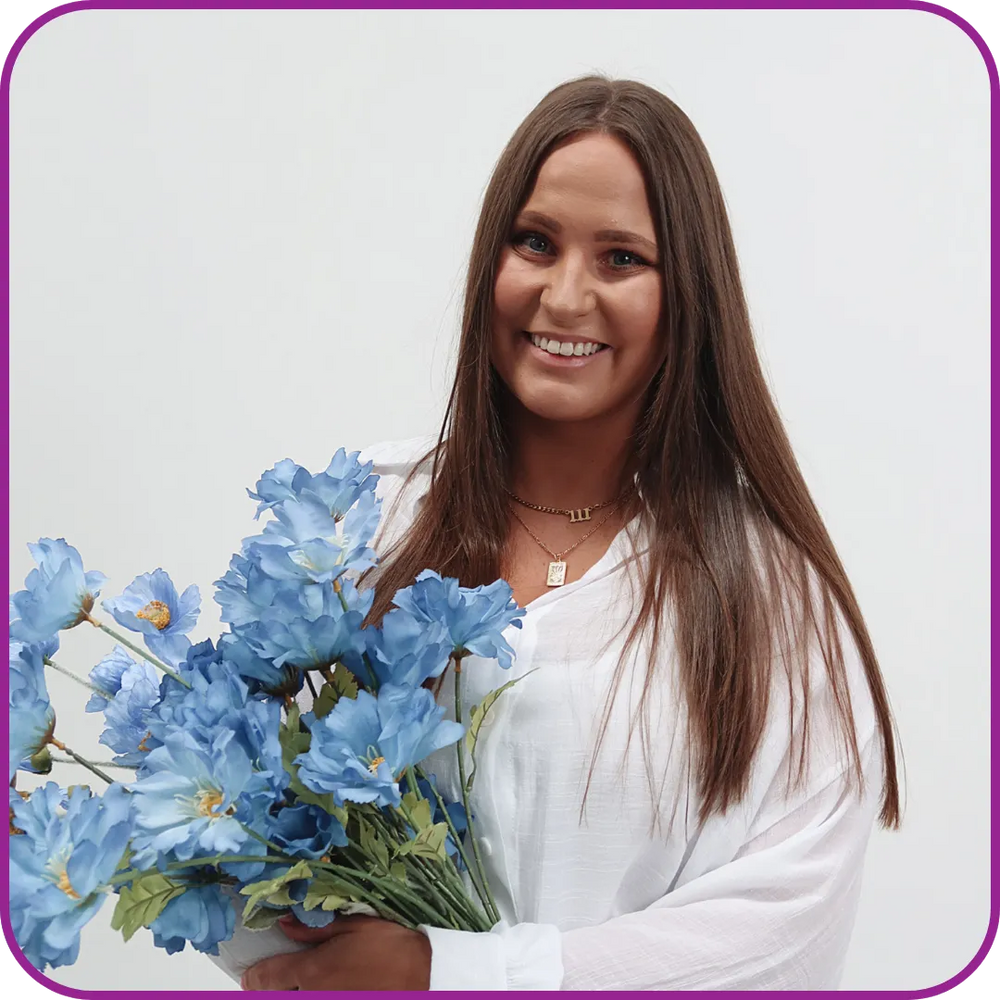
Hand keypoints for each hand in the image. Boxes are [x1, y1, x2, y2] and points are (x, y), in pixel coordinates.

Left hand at [240, 913, 431, 990]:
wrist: (424, 976)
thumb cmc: (391, 945)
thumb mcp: (354, 926)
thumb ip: (314, 930)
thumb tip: (284, 925)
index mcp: (313, 971)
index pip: (268, 978)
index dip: (254, 976)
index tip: (250, 974)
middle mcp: (314, 997)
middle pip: (276, 998)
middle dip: (268, 989)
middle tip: (267, 982)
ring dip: (295, 993)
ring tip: (299, 984)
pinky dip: (315, 995)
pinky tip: (325, 987)